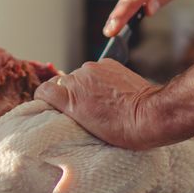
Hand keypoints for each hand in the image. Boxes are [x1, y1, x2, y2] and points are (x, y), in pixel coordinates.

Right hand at [34, 59, 162, 149]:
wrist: (149, 116)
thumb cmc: (122, 129)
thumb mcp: (87, 129)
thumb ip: (70, 113)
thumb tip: (64, 109)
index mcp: (69, 98)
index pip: (44, 90)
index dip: (46, 98)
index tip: (52, 105)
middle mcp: (78, 79)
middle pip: (64, 83)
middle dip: (70, 94)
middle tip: (84, 109)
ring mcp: (93, 68)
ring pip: (81, 76)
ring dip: (86, 85)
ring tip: (101, 101)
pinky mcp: (108, 63)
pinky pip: (96, 70)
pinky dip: (100, 78)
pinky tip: (111, 91)